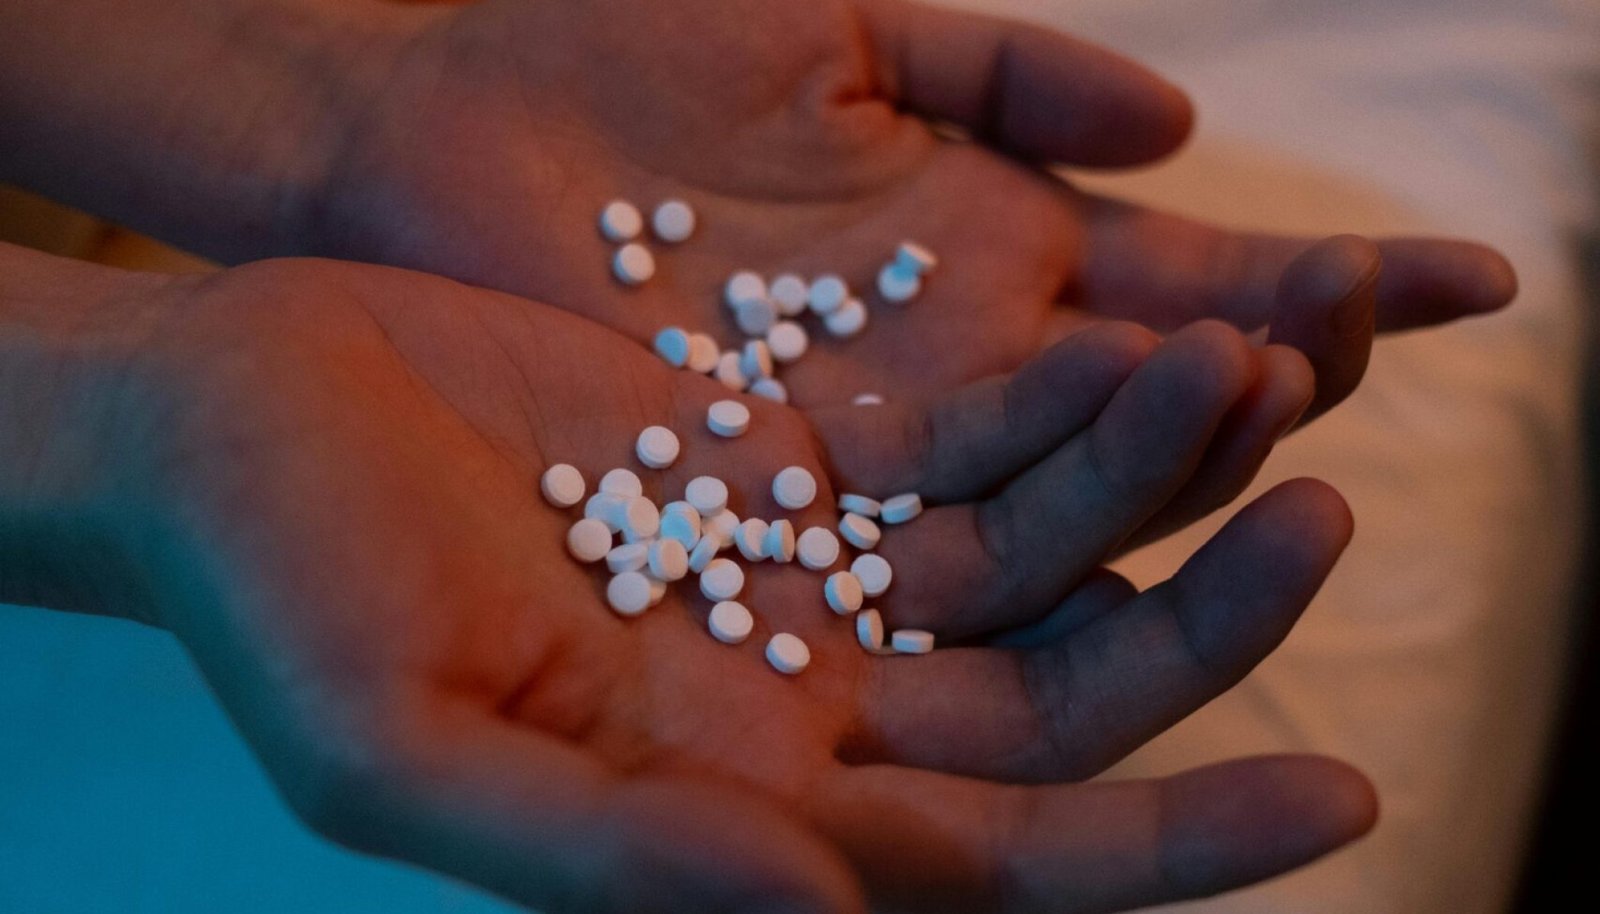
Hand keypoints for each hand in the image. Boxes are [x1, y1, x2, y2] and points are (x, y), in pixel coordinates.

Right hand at [52, 254, 1369, 912]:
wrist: (230, 412)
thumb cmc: (276, 593)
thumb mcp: (406, 749)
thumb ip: (611, 851)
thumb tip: (823, 907)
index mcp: (731, 811)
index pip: (1000, 858)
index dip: (1172, 847)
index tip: (1341, 798)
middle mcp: (793, 704)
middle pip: (1057, 694)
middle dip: (1205, 625)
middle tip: (1329, 518)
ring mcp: (796, 569)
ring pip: (1027, 545)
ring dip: (1145, 477)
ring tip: (1244, 371)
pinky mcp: (776, 447)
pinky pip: (954, 431)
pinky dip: (1047, 394)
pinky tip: (1130, 335)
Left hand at [315, 0, 1513, 418]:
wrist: (427, 139)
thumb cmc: (602, 55)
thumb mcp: (828, 17)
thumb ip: (1000, 57)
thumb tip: (1181, 122)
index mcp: (989, 245)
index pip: (1197, 274)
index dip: (1336, 279)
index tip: (1477, 280)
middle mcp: (964, 363)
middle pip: (1164, 395)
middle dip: (1288, 364)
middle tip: (1384, 335)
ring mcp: (884, 443)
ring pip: (1075, 480)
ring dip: (1184, 450)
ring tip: (1291, 407)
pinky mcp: (789, 505)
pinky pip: (935, 533)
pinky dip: (1036, 531)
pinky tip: (1136, 524)